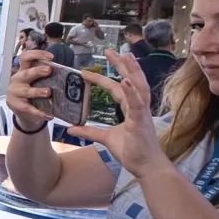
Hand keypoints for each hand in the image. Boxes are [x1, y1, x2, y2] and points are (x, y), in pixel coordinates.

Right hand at [5, 49, 55, 123]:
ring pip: (27, 91)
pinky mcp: (16, 106)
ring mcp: (15, 93)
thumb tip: (68, 75)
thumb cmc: (33, 94)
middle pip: (26, 73)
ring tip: (48, 92)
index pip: (26, 58)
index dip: (37, 55)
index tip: (50, 57)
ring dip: (38, 91)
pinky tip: (49, 115)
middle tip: (49, 70)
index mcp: (23, 71)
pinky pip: (29, 109)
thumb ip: (45, 77)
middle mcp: (18, 80)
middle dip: (38, 71)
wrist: (23, 112)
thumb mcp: (35, 82)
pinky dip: (40, 112)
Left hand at [68, 49, 172, 177]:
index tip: (88, 71)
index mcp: (132, 110)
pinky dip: (132, 93)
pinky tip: (126, 82)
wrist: (147, 168)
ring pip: (139, 88)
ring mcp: (142, 114)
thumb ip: (90, 132)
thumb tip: (70, 129)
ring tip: (126, 56)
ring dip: (132, 71)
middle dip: (122, 65)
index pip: (118, 89)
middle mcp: (139, 108)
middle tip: (111, 51)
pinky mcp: (141, 123)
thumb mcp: (107, 138)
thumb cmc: (133, 152)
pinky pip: (137, 105)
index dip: (105, 79)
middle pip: (132, 81)